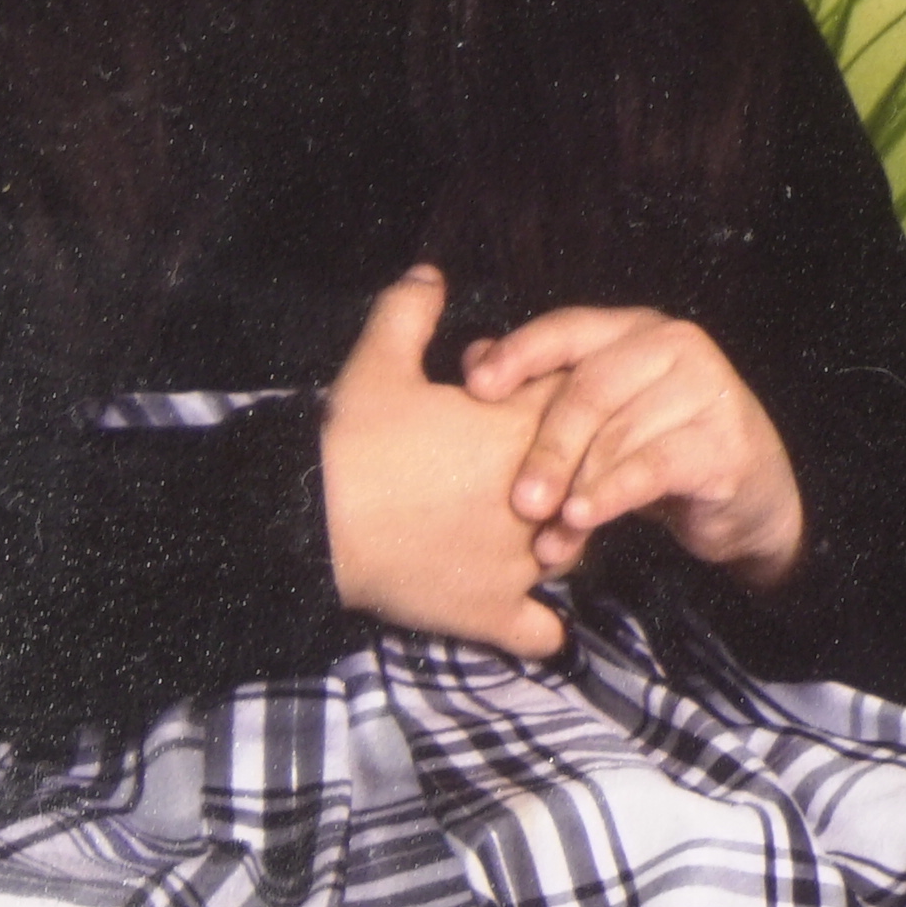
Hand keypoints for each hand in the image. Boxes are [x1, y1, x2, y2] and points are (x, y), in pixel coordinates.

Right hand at [322, 267, 566, 656]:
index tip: (525, 412)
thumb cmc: (351, 442)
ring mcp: (521, 561)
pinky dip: (540, 626)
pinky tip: (531, 615)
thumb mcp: (377, 362)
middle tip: (530, 472)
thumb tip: (430, 274)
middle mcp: (538, 495)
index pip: (582, 407)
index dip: (559, 406)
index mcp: (520, 428)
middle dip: (568, 474)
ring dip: (560, 540)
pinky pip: (542, 632)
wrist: (315, 523)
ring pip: (574, 549)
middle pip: (590, 478)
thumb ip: (411, 311)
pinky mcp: (494, 613)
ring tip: (529, 534)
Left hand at [459, 306, 804, 588]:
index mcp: (633, 330)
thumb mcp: (600, 416)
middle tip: (518, 501)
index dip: (519, 355)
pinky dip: (611, 495)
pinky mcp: (725, 441)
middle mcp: (673, 346)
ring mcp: (705, 389)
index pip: (567, 329)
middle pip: (590, 390)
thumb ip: (542, 385)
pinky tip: (582, 519)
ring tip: (546, 535)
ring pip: (618, 436)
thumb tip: (472, 357)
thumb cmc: (660, 448)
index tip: (475, 389)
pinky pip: (652, 467)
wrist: (748, 497)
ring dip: (576, 490)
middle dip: (547, 448)